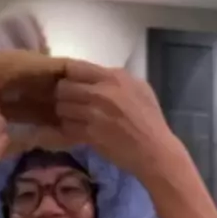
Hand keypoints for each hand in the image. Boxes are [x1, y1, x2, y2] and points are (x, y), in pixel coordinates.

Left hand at [54, 60, 179, 180]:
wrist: (153, 149)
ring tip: (72, 118)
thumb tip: (98, 76)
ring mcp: (93, 114)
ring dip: (64, 113)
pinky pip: (67, 127)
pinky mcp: (89, 134)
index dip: (69, 76)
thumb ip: (116, 79)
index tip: (70, 82)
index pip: (76, 68)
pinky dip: (68, 129)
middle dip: (63, 95)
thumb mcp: (139, 88)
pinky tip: (76, 131)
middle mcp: (100, 92)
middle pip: (64, 87)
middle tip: (69, 103)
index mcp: (113, 77)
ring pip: (62, 108)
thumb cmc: (150, 119)